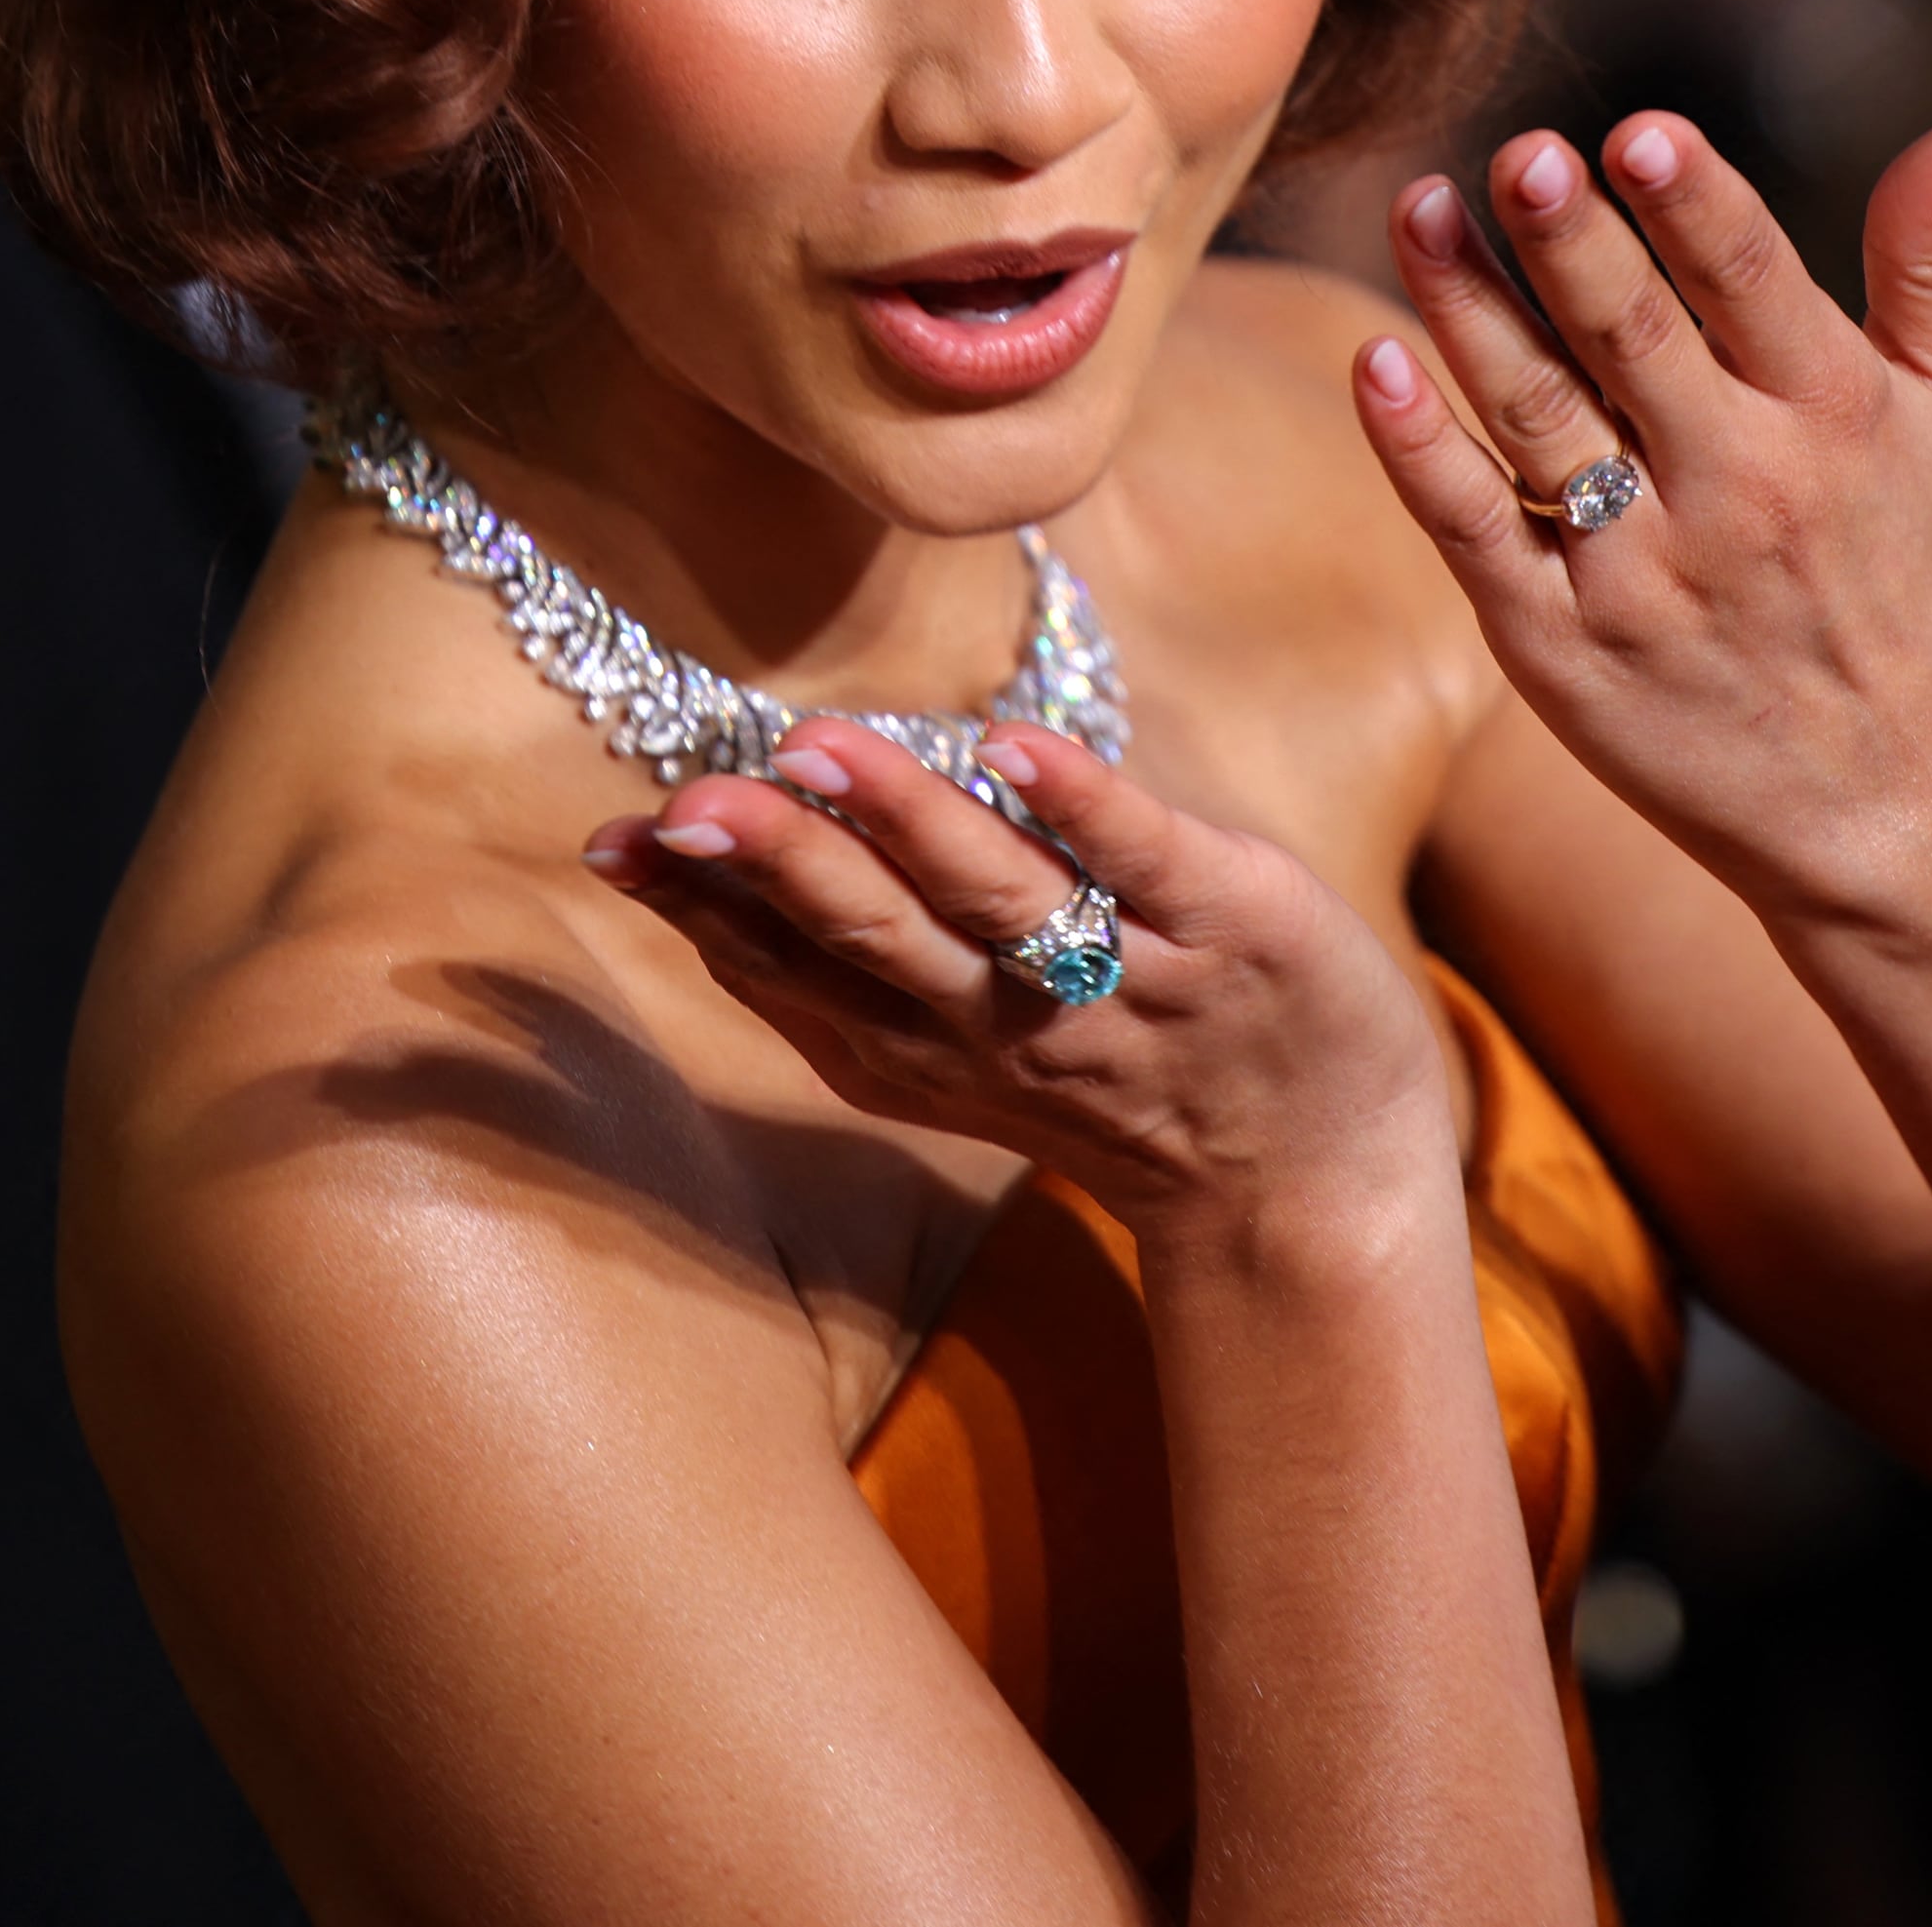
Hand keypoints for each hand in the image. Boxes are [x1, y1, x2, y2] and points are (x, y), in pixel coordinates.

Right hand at [585, 718, 1452, 1251]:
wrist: (1312, 1182)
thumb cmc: (1114, 1077)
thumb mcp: (954, 1048)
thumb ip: (850, 954)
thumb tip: (711, 839)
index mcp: (926, 1047)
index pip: (796, 971)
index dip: (705, 909)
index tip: (618, 838)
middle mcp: (1008, 1027)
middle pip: (876, 941)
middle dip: (780, 868)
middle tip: (690, 803)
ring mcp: (1126, 982)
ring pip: (1000, 903)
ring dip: (909, 827)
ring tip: (823, 751)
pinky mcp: (1237, 929)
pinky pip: (1149, 865)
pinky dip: (1084, 808)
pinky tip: (1016, 748)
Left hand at [1352, 103, 1931, 923]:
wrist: (1899, 812)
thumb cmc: (1925, 575)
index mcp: (1836, 416)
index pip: (1753, 287)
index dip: (1697, 208)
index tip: (1637, 135)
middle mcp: (1739, 491)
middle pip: (1632, 341)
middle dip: (1571, 243)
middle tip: (1517, 153)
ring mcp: (1642, 575)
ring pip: (1537, 416)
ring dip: (1470, 309)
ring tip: (1420, 206)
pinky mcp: (1562, 650)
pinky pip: (1475, 532)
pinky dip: (1421, 453)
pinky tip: (1376, 363)